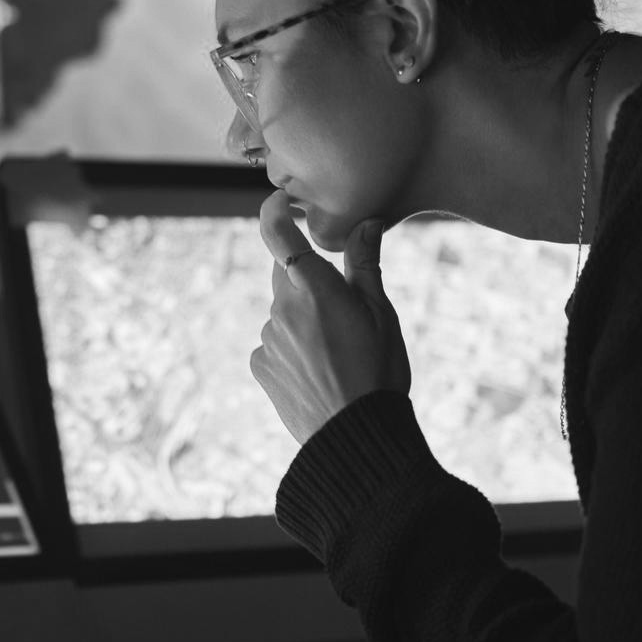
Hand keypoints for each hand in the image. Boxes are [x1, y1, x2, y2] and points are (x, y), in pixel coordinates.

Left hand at [252, 189, 409, 443]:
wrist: (356, 438)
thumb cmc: (379, 372)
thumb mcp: (382, 314)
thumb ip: (365, 264)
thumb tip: (365, 223)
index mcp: (313, 287)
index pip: (277, 233)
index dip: (274, 210)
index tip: (283, 203)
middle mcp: (282, 308)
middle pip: (286, 276)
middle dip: (308, 280)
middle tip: (343, 308)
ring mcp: (268, 339)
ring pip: (283, 313)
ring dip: (303, 319)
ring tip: (338, 352)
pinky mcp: (260, 366)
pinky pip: (275, 344)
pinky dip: (293, 348)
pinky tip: (320, 372)